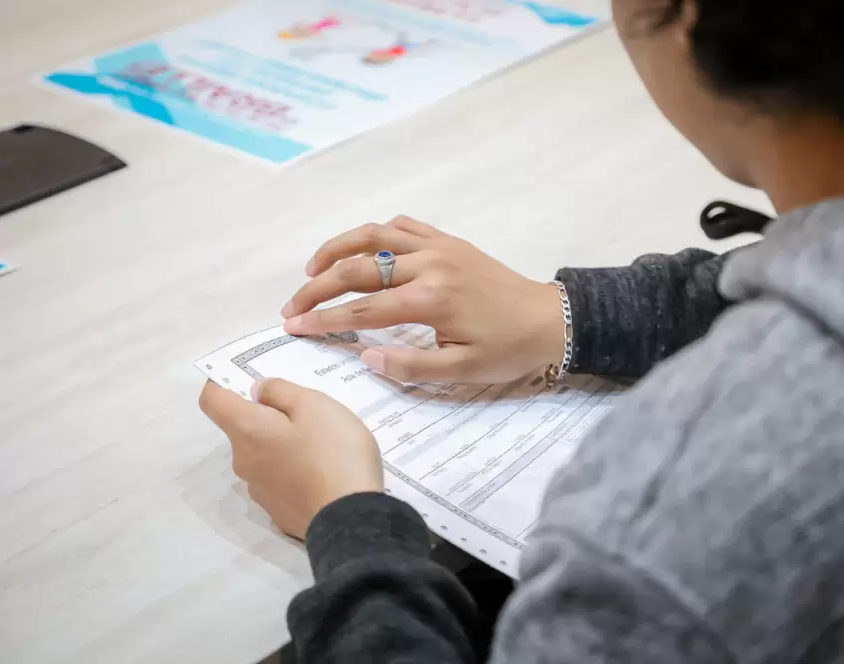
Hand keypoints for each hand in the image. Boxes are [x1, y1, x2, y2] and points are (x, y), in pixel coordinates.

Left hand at [199, 379, 382, 538]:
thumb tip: (258, 391)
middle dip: (267, 417)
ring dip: (282, 446)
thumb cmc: (333, 453)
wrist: (350, 521)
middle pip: (243, 430)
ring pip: (263, 456)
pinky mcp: (278, 512)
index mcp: (247, 431)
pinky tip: (323, 474)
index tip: (244, 377)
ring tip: (321, 446)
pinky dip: (293, 472)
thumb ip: (281, 391)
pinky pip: (279, 481)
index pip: (212, 401)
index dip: (221, 383)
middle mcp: (243, 461)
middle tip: (306, 413)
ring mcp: (259, 491)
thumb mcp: (315, 405)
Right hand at [281, 216, 565, 383]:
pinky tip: (362, 250)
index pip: (362, 309)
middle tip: (293, 306)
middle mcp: (428, 264)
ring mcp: (438, 246)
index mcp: (430, 300)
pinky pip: (404, 226)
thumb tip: (365, 358)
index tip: (293, 327)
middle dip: (318, 287)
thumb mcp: (463, 370)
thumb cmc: (508, 350)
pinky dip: (375, 234)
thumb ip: (411, 366)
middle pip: (358, 268)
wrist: (551, 320)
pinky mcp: (449, 240)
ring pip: (374, 235)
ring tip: (312, 269)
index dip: (323, 319)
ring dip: (338, 248)